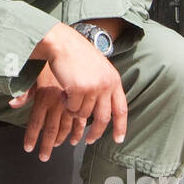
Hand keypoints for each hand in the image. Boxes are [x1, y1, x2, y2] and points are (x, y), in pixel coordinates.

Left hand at [9, 62, 87, 161]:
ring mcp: (70, 102)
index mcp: (43, 97)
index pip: (35, 124)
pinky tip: (75, 139)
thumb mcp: (32, 78)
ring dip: (63, 140)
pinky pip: (80, 121)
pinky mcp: (81, 100)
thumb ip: (24, 93)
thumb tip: (12, 105)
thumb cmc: (45, 63)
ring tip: (58, 148)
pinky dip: (78, 132)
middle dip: (46, 146)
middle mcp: (57, 102)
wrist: (65, 48)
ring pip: (67, 128)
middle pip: (51, 131)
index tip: (28, 149)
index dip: (31, 137)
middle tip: (43, 158)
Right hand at [29, 22, 128, 147]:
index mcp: (114, 80)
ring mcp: (93, 88)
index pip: (121, 109)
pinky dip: (67, 106)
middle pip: (104, 118)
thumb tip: (104, 108)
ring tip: (69, 100)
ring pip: (84, 114)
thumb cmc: (77, 54)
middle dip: (96, 132)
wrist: (62, 43)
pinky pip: (72, 109)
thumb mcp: (98, 68)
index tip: (118, 139)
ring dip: (75, 112)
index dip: (120, 127)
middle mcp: (107, 85)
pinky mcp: (79, 89)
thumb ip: (104, 85)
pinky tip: (63, 94)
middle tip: (89, 140)